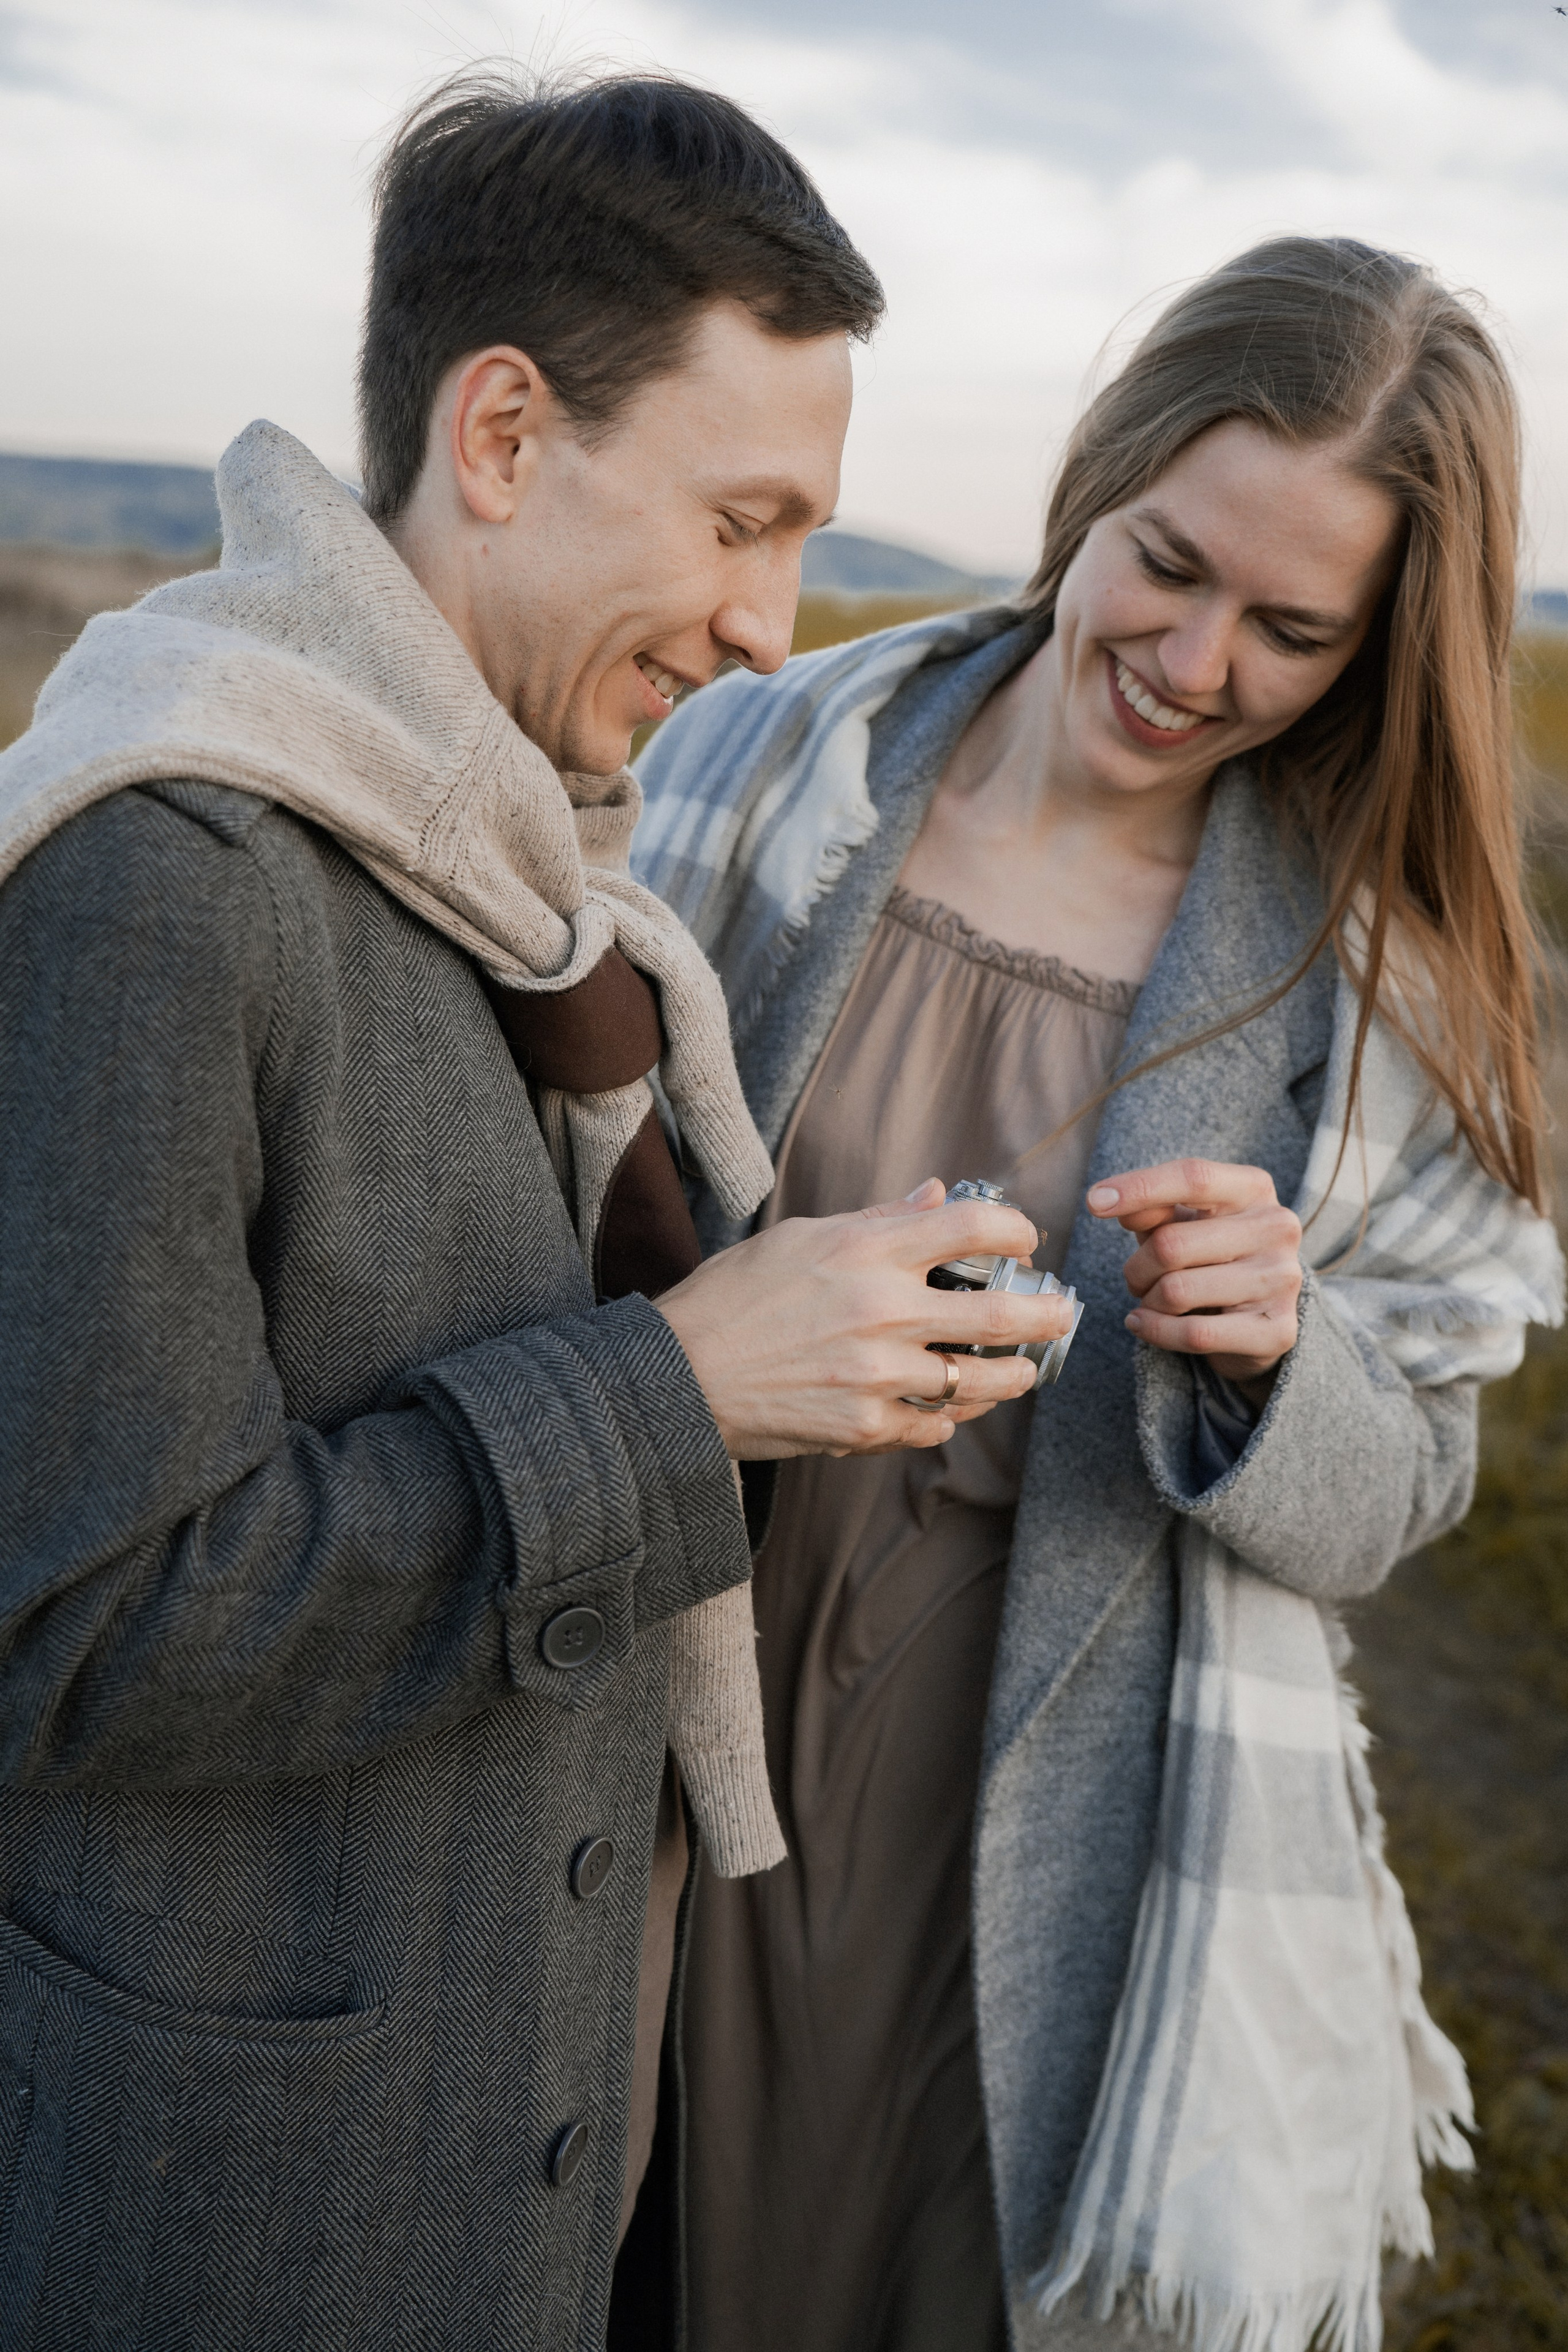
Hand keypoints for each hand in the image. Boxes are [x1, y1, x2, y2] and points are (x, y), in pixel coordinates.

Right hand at [657, 1177, 1075, 1459]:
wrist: (678, 1376)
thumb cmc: (731, 1298)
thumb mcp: (799, 1237)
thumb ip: (877, 1220)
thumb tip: (935, 1195)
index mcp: (866, 1252)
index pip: (971, 1226)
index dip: (1015, 1228)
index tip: (1026, 1238)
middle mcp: (882, 1311)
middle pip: (999, 1313)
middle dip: (1045, 1314)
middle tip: (1062, 1313)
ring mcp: (877, 1375)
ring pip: (976, 1382)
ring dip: (1012, 1377)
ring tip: (1022, 1373)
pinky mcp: (863, 1428)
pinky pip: (931, 1426)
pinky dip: (946, 1418)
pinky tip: (948, 1410)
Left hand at [1086, 1158, 1302, 1384]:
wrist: (1254, 1317)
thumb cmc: (1208, 1256)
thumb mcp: (1179, 1222)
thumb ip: (1150, 1207)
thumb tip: (1109, 1201)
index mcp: (1254, 1188)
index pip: (1193, 1177)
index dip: (1139, 1188)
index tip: (1094, 1202)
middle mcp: (1277, 1228)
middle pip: (1172, 1243)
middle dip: (1136, 1267)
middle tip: (1136, 1278)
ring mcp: (1282, 1279)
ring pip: (1177, 1291)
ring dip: (1147, 1300)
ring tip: (1152, 1300)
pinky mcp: (1277, 1330)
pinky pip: (1195, 1335)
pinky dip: (1155, 1331)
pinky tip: (1144, 1324)